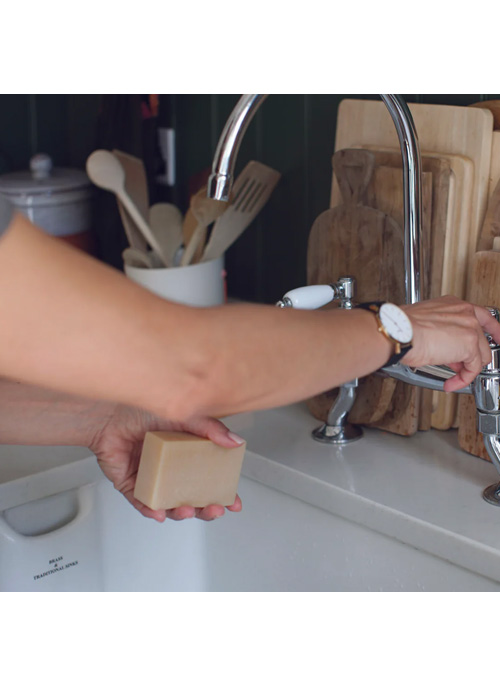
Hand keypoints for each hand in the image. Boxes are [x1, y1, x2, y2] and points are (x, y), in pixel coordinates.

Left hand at [89, 405, 242, 522]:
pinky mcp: (129, 483)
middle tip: (215, 509)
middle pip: (192, 496)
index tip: (234, 501)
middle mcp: (169, 467)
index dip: (222, 491)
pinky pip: (141, 501)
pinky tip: (159, 512)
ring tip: (188, 511)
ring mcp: (150, 476)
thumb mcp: (184, 415)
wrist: (108, 409)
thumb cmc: (141, 407)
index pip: (208, 477)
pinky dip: (150, 509)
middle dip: (206, 508)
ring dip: (180, 512)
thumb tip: (235, 442)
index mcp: (185, 453)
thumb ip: (211, 429)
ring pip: (168, 503)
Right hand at [402, 296, 499, 391]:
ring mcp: (470, 327)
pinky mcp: (470, 345)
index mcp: (454, 305)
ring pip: (481, 355)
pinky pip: (474, 368)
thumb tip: (446, 350)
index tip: (497, 337)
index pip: (481, 316)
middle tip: (456, 366)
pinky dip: (463, 379)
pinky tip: (452, 382)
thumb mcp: (425, 326)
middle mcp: (465, 312)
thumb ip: (443, 335)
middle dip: (470, 357)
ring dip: (467, 370)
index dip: (493, 329)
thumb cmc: (403, 328)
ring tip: (452, 377)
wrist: (400, 332)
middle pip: (482, 340)